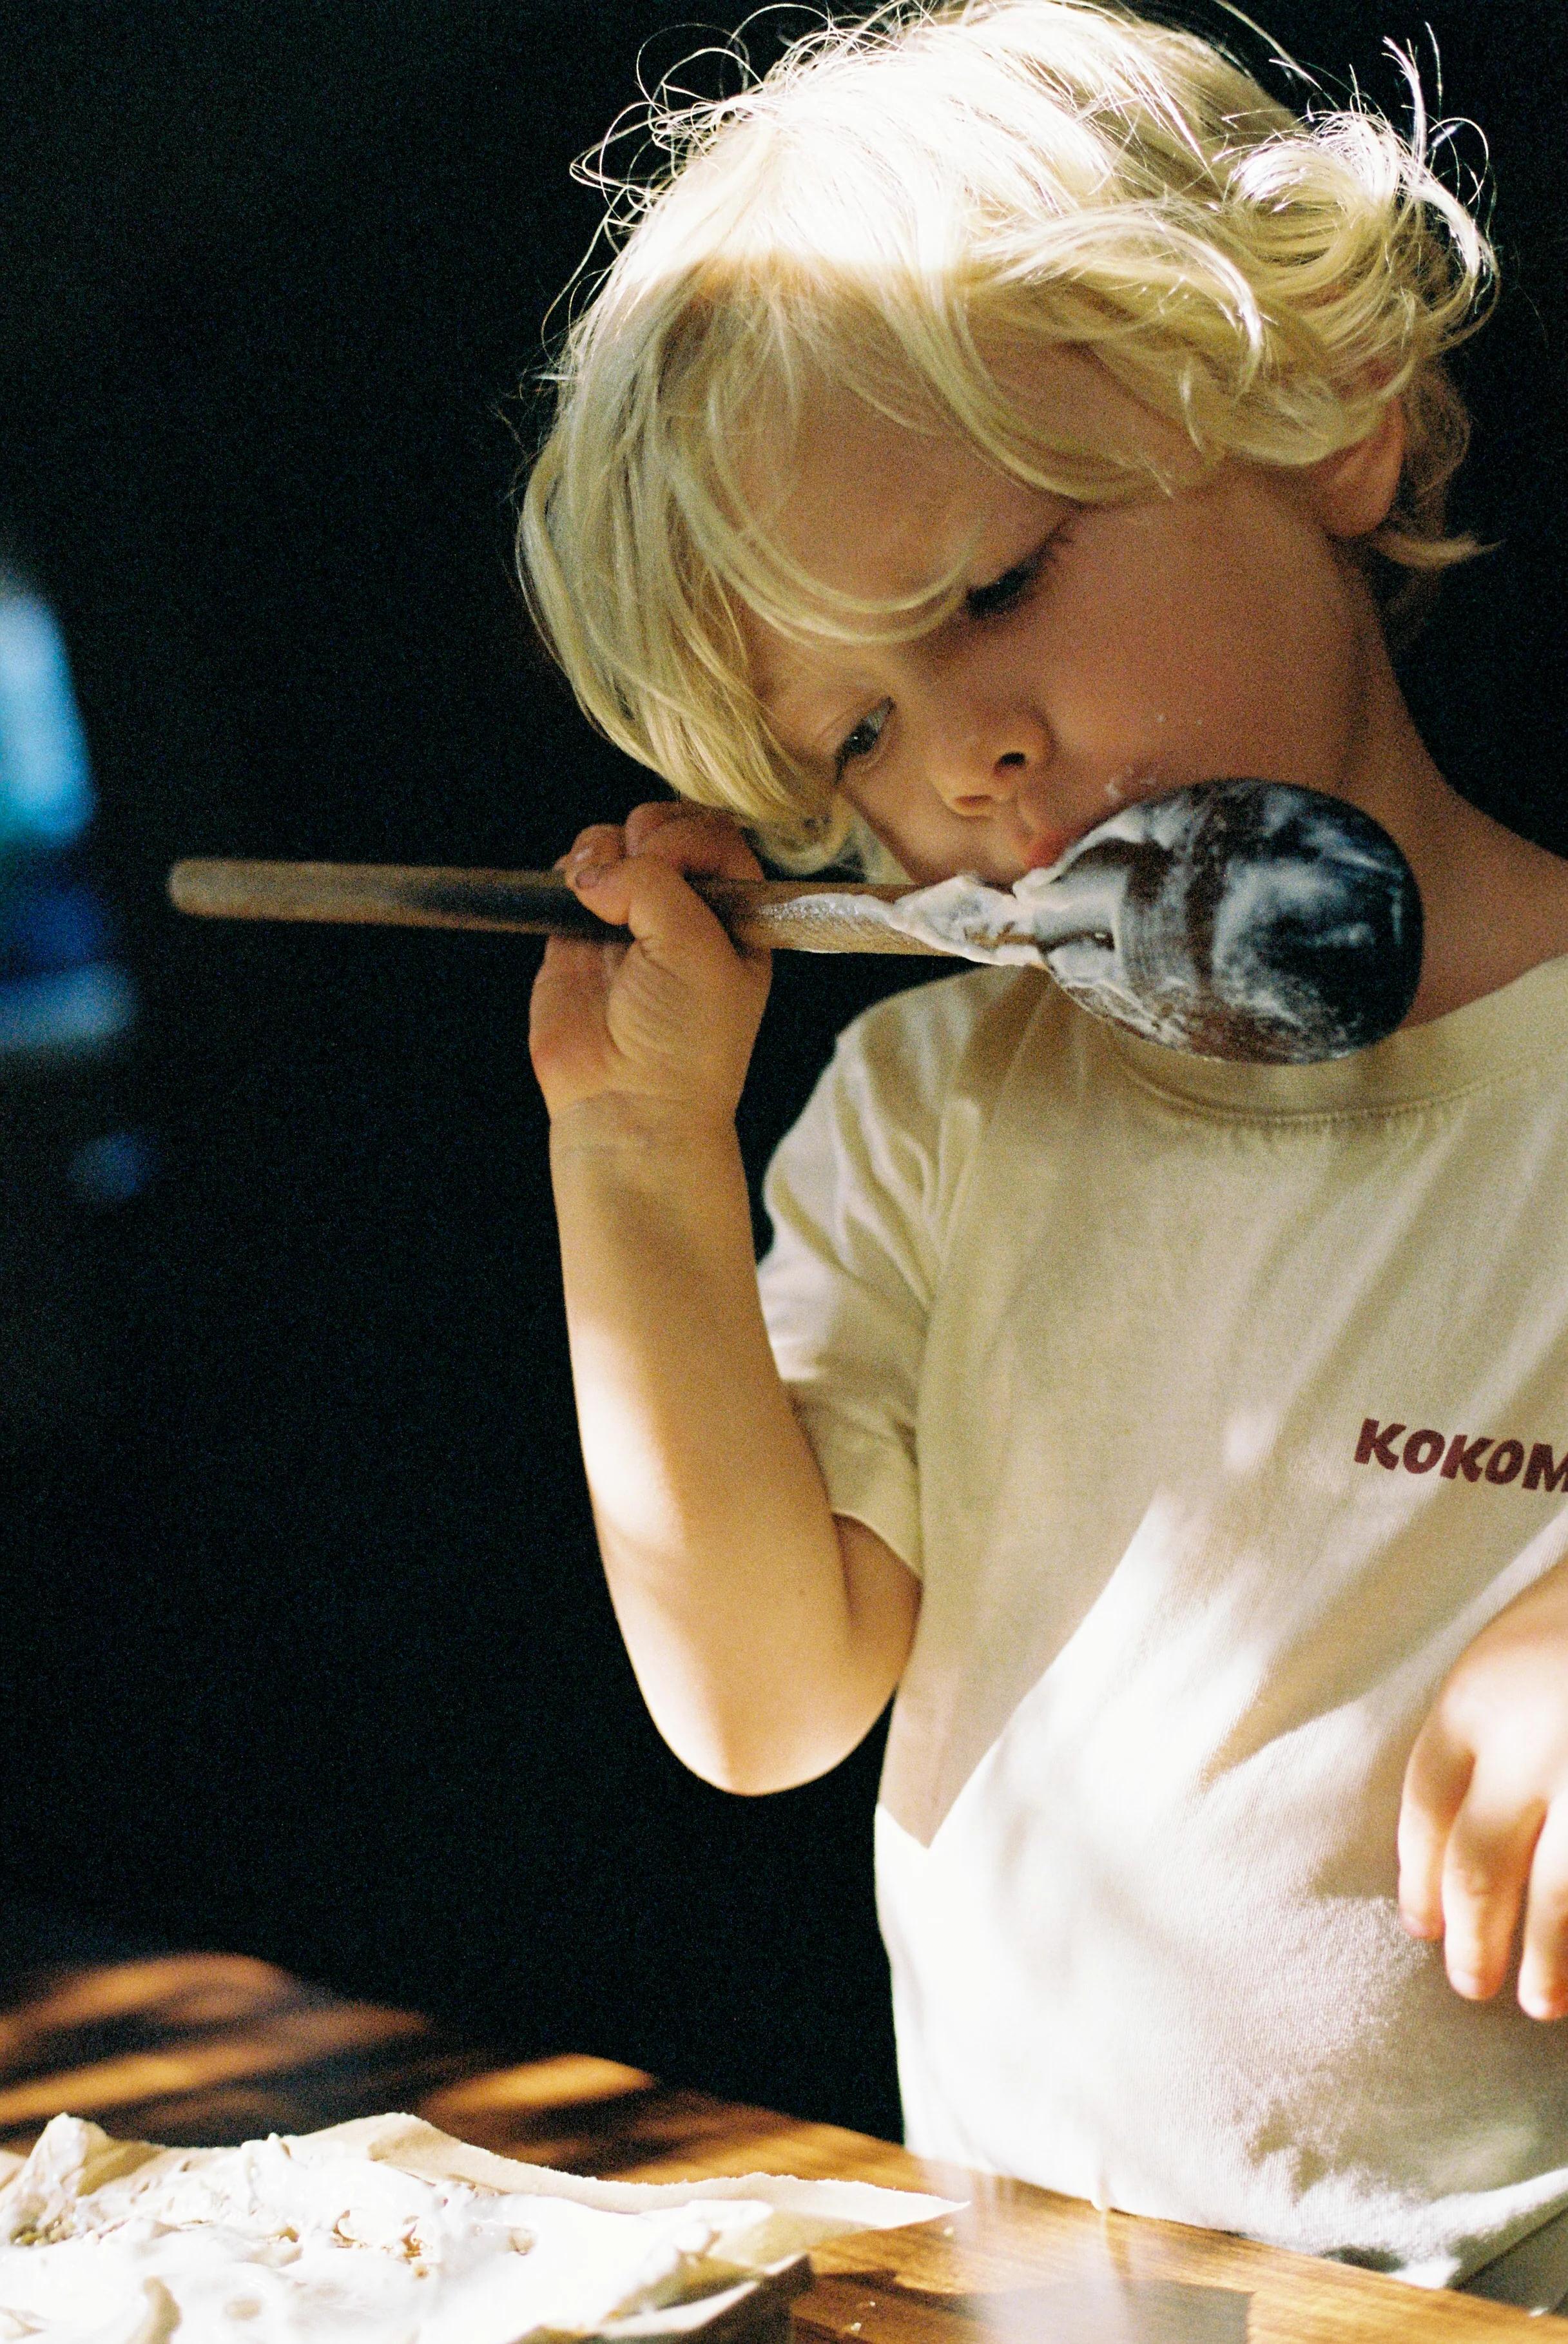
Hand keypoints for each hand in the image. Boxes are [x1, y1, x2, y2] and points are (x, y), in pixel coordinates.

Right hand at [528, 802, 770, 1126]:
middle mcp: (685, 911)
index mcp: (734, 914)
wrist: (630, 1105)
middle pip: (661, 828)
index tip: (669, 866)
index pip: (714, 835)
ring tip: (600, 896)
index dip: (686, 835)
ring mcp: (629, 921)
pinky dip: (569, 871)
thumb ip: (655, 883)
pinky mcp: (578, 936)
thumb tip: (597, 869)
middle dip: (644, 839)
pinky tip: (575, 899)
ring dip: (603, 851)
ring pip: (613, 843)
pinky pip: (572, 875)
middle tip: (638, 884)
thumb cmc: (687, 1040)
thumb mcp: (699, 947)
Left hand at [1398, 1554, 1567, 2018]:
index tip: (1421, 1925)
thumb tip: (1458, 1826)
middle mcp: (1529, 1745)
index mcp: (1477, 1699)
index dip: (1417, 1874)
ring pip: (1557, 1894)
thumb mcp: (1511, 1648)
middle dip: (1473, 1935)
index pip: (1426, 1807)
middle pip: (1479, 1864)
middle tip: (1472, 1985)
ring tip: (1539, 2001)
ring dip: (1546, 1957)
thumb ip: (1484, 1727)